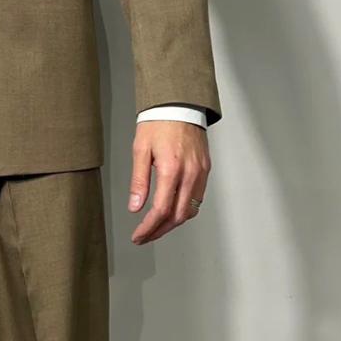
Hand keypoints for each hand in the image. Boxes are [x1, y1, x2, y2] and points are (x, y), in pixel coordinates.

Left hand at [128, 120, 210, 243]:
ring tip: (156, 227)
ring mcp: (200, 172)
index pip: (161, 210)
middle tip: (145, 236)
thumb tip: (135, 207)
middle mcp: (190, 174)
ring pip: (190, 210)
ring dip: (173, 223)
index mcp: (171, 169)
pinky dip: (184, 209)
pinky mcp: (205, 169)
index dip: (149, 228)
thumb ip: (139, 181)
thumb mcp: (140, 150)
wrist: (179, 105)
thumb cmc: (158, 123)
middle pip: (178, 216)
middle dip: (160, 231)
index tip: (138, 236)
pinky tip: (172, 210)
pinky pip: (198, 198)